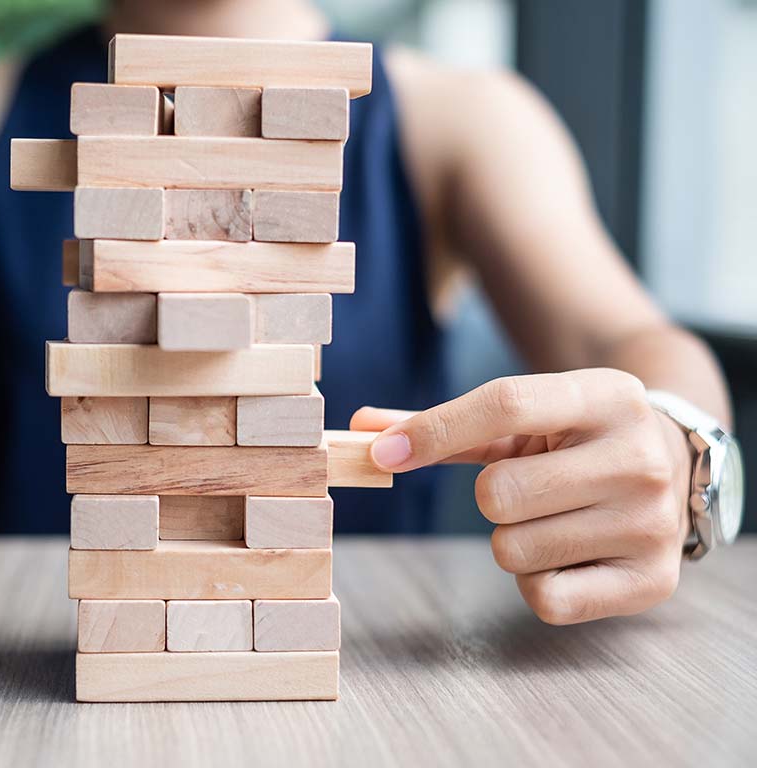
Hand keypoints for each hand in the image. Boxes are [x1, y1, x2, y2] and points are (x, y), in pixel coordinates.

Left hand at [351, 369, 693, 624]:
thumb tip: (363, 429)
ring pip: (512, 549)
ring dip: (513, 538)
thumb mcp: (528, 415)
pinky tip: (569, 552)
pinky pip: (543, 598)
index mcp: (606, 395)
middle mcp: (639, 456)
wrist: (669, 460)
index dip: (434, 431)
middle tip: (528, 487)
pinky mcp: (653, 580)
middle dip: (491, 496)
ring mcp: (652, 522)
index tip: (386, 453)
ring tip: (556, 516)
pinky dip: (536, 580)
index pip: (506, 405)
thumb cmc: (576, 436)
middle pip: (498, 491)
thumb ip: (447, 424)